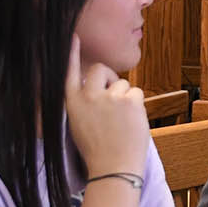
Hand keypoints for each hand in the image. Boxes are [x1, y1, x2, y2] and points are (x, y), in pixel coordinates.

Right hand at [63, 35, 149, 178]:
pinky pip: (136, 92)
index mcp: (72, 103)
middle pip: (100, 69)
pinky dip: (138, 106)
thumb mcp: (80, 125)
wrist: (114, 169)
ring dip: (126, 98)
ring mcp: (109, 97)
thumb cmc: (98, 152)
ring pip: (123, 84)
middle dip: (110, 77)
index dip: (71, 54)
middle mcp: (88, 96)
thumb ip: (86, 103)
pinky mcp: (128, 100)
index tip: (73, 36)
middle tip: (114, 96)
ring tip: (122, 122)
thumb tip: (101, 86)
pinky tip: (132, 122)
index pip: (69, 72)